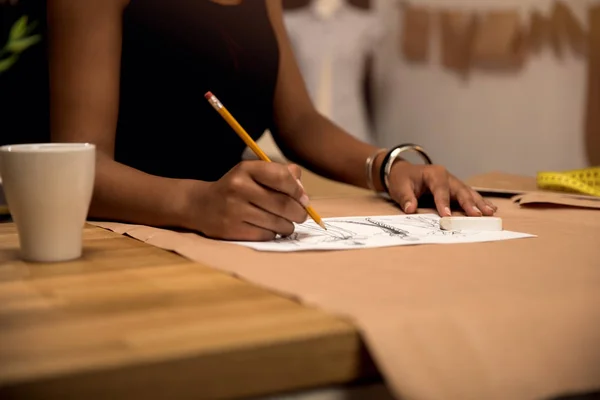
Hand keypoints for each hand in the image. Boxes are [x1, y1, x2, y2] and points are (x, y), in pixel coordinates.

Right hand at [190, 161, 308, 240]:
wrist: (201, 206)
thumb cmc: (237, 188)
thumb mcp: (254, 174)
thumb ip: (281, 175)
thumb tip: (303, 191)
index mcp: (246, 169)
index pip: (282, 177)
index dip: (298, 190)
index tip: (303, 198)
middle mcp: (239, 187)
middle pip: (284, 204)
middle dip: (299, 213)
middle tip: (301, 215)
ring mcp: (234, 210)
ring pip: (278, 223)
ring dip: (288, 226)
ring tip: (284, 223)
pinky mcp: (232, 230)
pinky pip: (267, 235)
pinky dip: (273, 234)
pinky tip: (268, 228)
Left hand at [387, 161, 496, 216]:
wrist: (403, 172)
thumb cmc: (402, 179)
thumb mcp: (399, 187)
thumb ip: (405, 198)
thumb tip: (410, 209)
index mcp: (433, 174)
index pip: (440, 189)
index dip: (444, 203)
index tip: (448, 216)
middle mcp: (447, 176)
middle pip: (460, 190)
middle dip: (469, 203)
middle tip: (479, 215)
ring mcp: (453, 182)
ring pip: (468, 192)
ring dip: (479, 203)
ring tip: (490, 212)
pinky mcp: (455, 189)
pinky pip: (469, 195)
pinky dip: (479, 202)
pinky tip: (490, 208)